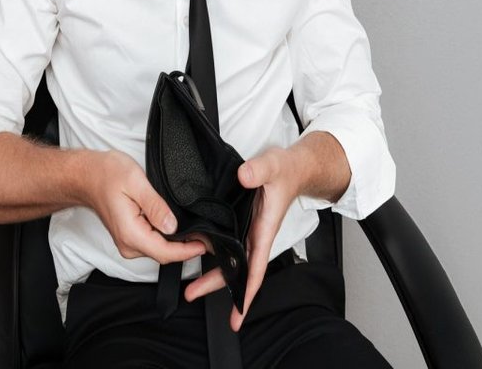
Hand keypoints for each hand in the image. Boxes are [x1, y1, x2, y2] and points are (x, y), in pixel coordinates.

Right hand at [83, 149, 206, 263]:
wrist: (87, 176)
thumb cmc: (107, 175)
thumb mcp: (136, 182)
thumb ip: (155, 206)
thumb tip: (173, 226)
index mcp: (131, 233)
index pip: (165, 252)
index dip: (188, 251)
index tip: (205, 244)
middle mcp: (128, 244)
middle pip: (164, 254)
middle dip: (186, 248)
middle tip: (207, 235)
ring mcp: (128, 242)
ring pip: (159, 250)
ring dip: (177, 244)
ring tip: (197, 230)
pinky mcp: (129, 237)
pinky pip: (152, 243)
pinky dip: (167, 238)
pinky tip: (177, 227)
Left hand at [184, 146, 297, 329]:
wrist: (292, 167)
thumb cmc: (285, 170)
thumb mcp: (273, 166)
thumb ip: (258, 170)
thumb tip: (243, 176)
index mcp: (265, 228)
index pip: (256, 266)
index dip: (246, 291)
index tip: (238, 314)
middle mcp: (255, 233)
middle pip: (237, 268)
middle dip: (215, 284)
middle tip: (192, 294)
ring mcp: (247, 227)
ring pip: (229, 257)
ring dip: (211, 270)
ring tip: (189, 284)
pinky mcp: (241, 219)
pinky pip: (227, 241)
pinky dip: (213, 250)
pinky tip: (196, 252)